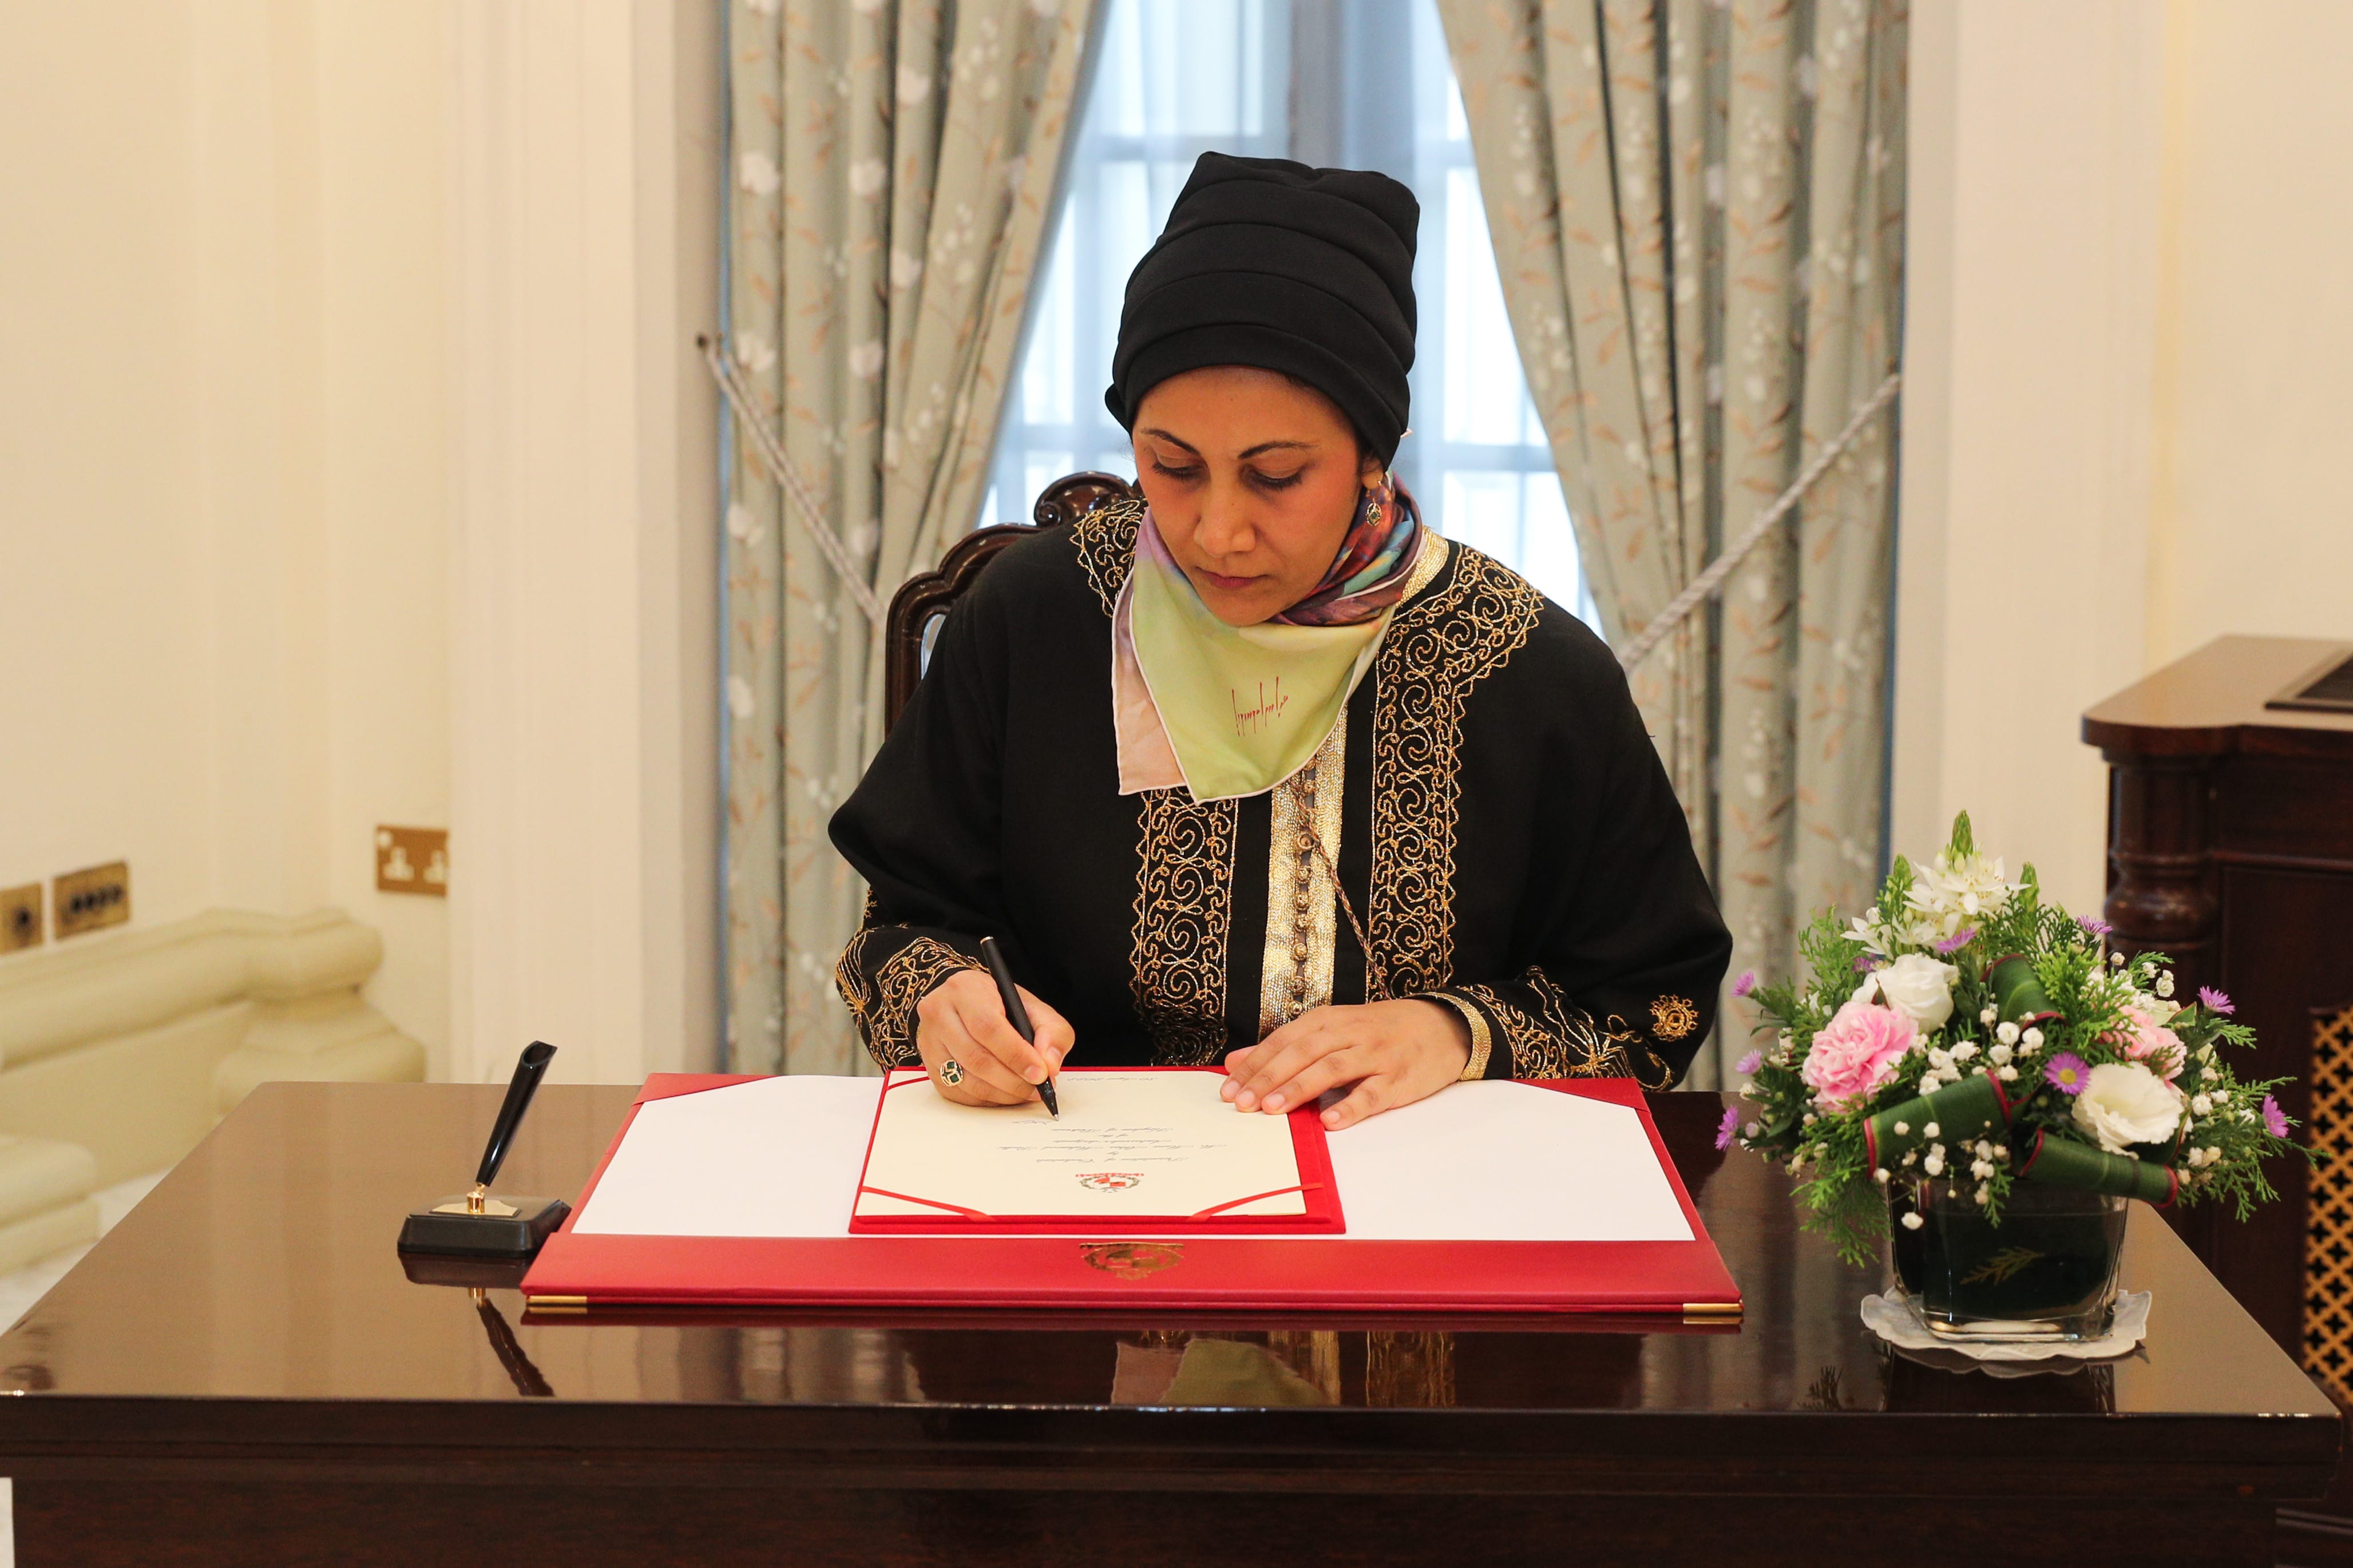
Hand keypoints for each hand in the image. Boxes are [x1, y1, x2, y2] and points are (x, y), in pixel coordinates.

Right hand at [916, 968, 1073, 1106]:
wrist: (966, 1004)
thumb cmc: (1000, 1005)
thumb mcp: (1033, 1007)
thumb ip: (1051, 1032)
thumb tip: (1050, 1066)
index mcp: (965, 989)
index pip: (988, 1027)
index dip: (1016, 1054)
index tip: (1040, 1073)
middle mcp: (939, 1013)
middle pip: (975, 1057)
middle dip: (1012, 1080)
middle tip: (1037, 1089)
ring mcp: (929, 1042)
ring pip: (966, 1079)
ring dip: (1002, 1093)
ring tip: (1026, 1093)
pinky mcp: (929, 1066)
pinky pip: (958, 1092)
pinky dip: (987, 1099)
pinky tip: (1005, 1093)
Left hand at [1219, 999, 1471, 1129]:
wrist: (1441, 1026)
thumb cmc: (1377, 1032)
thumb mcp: (1330, 1030)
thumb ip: (1284, 1047)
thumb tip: (1235, 1062)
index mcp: (1328, 1020)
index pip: (1283, 1040)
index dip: (1254, 1065)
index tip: (1228, 1089)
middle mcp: (1349, 1033)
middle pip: (1302, 1053)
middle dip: (1269, 1078)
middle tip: (1241, 1103)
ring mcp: (1375, 1054)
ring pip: (1332, 1069)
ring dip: (1300, 1088)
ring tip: (1273, 1110)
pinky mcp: (1399, 1078)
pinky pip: (1373, 1093)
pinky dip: (1351, 1107)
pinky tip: (1330, 1121)